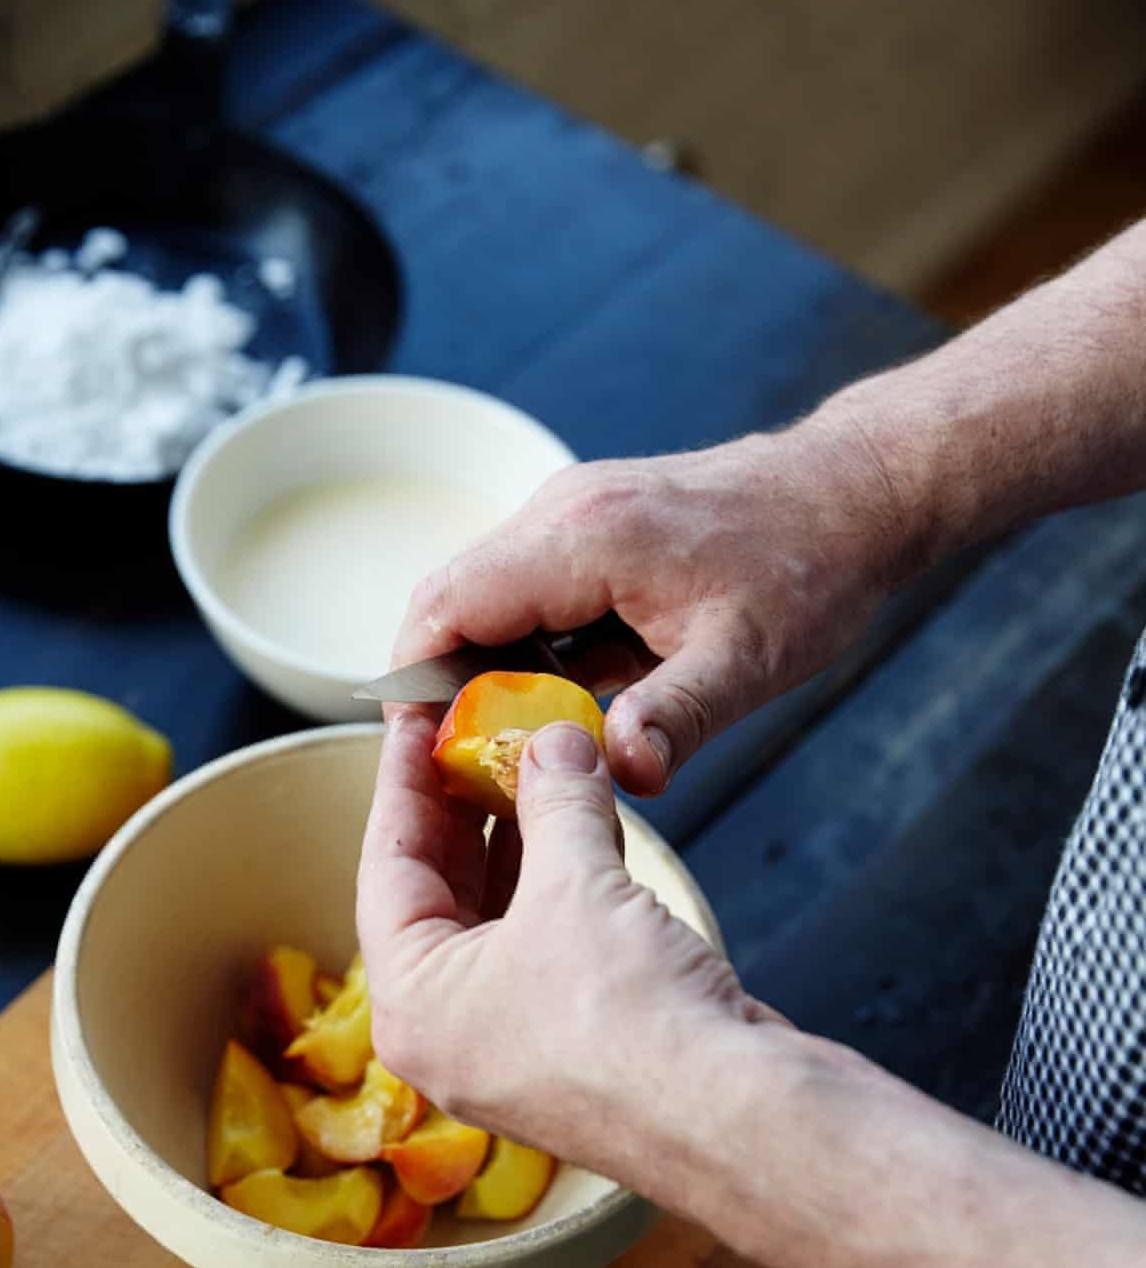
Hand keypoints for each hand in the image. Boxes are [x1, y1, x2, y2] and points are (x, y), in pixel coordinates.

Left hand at [357, 711, 788, 1195]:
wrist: (738, 1117)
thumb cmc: (632, 1022)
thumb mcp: (576, 883)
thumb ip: (556, 800)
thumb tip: (552, 743)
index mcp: (415, 1004)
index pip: (388, 867)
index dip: (404, 782)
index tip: (414, 718)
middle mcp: (452, 1031)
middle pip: (440, 892)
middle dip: (465, 805)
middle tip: (479, 728)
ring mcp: (517, 1043)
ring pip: (501, 917)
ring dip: (522, 839)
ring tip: (536, 759)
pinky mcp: (581, 1045)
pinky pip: (552, 943)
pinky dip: (565, 882)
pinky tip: (588, 825)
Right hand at [394, 420, 908, 795]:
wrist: (854, 494)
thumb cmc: (809, 567)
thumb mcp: (749, 660)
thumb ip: (675, 718)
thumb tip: (617, 773)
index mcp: (584, 536)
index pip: (446, 605)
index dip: (413, 684)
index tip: (416, 753)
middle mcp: (562, 511)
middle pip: (450, 602)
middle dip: (441, 689)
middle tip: (459, 769)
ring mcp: (572, 514)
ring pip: (483, 599)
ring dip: (483, 674)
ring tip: (508, 751)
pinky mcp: (589, 529)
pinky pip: (525, 594)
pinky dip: (523, 653)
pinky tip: (560, 707)